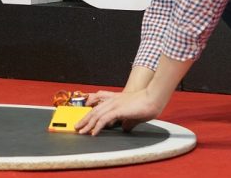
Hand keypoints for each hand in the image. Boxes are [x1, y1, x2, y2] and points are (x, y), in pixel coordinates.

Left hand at [76, 55, 193, 135]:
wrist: (154, 98)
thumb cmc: (147, 105)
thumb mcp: (135, 115)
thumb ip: (129, 121)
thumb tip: (125, 128)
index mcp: (115, 101)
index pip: (98, 108)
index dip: (90, 115)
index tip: (84, 122)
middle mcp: (112, 102)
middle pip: (94, 111)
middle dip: (84, 120)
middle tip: (76, 128)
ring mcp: (114, 105)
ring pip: (96, 115)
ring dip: (87, 124)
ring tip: (81, 132)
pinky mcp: (118, 110)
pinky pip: (103, 119)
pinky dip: (97, 126)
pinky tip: (93, 133)